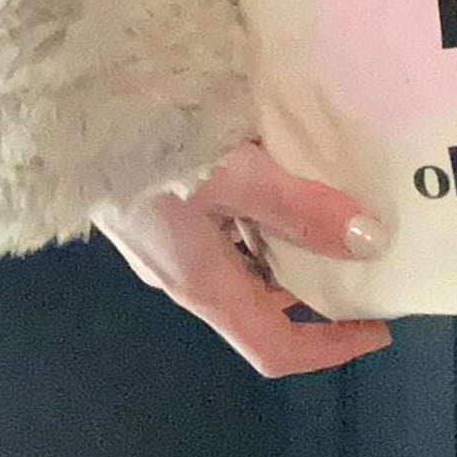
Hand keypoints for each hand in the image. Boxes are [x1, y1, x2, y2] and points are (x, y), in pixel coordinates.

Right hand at [94, 139, 391, 377]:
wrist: (77, 110)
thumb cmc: (154, 149)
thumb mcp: (235, 176)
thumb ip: (300, 208)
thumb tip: (369, 241)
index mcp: (204, 285)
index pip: (274, 347)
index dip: (330, 347)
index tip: (379, 327)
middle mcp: (186, 274)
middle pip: (263, 306)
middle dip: (317, 290)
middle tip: (366, 254)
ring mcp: (169, 241)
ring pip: (245, 262)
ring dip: (291, 248)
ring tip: (337, 205)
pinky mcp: (160, 205)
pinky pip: (225, 229)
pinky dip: (263, 217)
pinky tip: (282, 171)